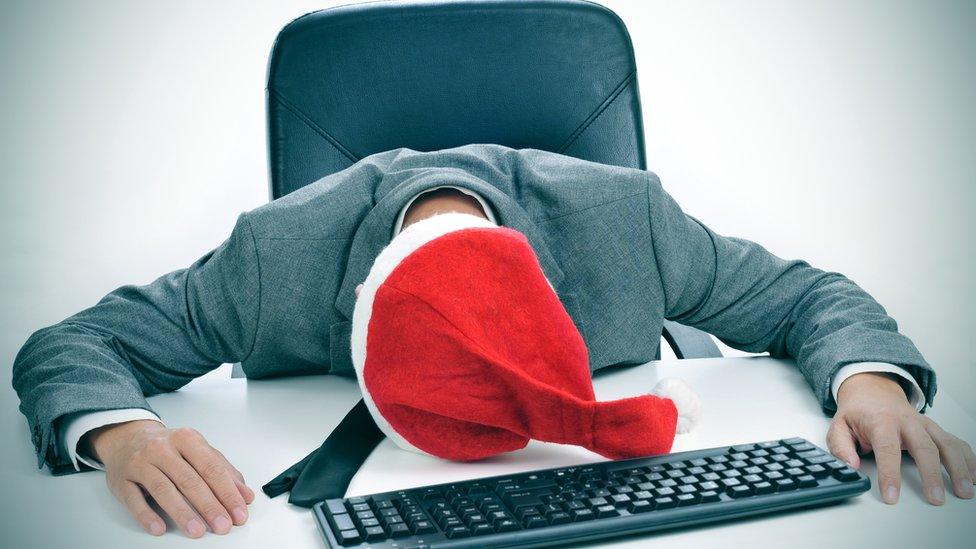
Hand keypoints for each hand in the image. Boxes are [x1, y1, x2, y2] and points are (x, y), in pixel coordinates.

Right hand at [86, 419, 254, 536]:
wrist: (127, 438)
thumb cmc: (168, 447)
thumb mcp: (197, 450)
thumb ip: (222, 470)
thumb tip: (245, 495)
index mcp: (187, 439)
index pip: (212, 467)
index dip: (227, 491)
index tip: (239, 511)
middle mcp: (163, 449)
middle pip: (189, 480)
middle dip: (209, 505)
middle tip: (223, 524)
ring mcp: (140, 463)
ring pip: (163, 489)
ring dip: (182, 512)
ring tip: (197, 530)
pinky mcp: (121, 480)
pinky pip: (134, 499)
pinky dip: (146, 515)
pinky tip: (159, 528)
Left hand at [826, 372, 974, 504]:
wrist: (873, 391)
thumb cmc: (858, 413)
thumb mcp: (839, 425)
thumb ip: (841, 446)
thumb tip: (850, 466)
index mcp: (881, 421)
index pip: (887, 448)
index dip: (890, 473)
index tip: (891, 495)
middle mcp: (907, 421)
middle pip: (924, 447)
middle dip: (932, 474)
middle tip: (936, 498)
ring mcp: (925, 424)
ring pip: (946, 444)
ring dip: (958, 467)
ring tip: (965, 490)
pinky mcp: (936, 429)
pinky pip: (956, 442)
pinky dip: (969, 458)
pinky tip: (974, 476)